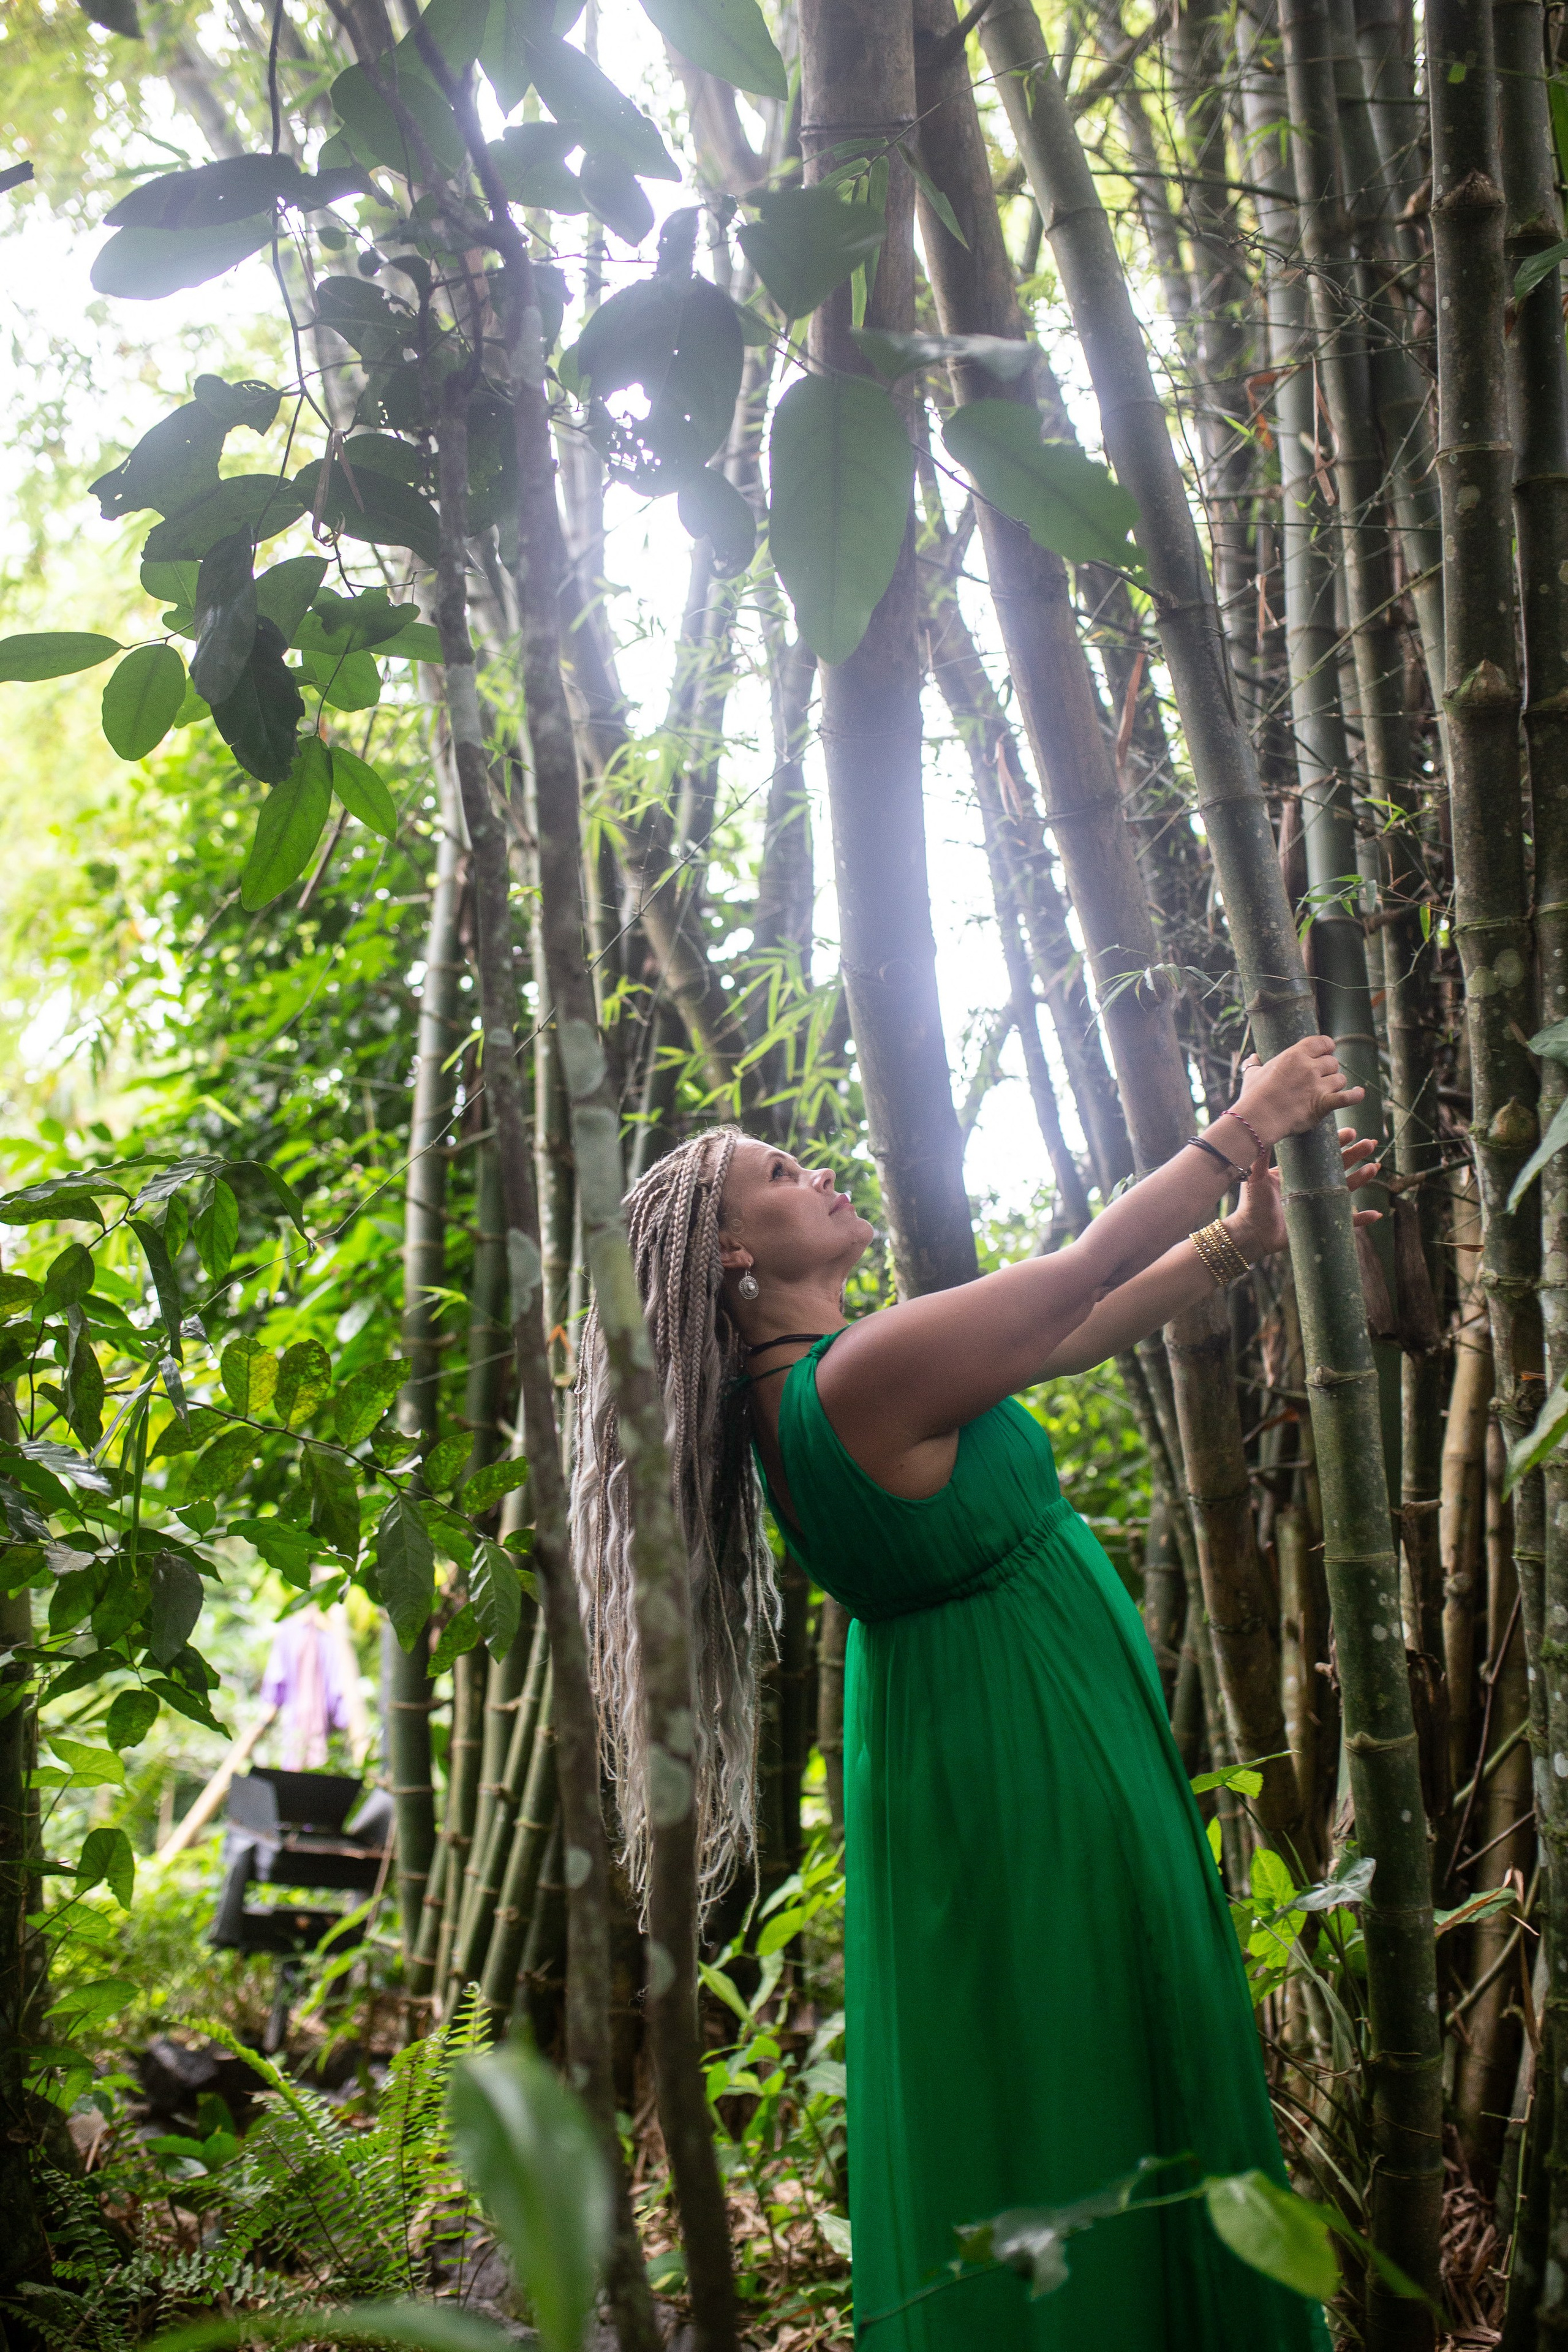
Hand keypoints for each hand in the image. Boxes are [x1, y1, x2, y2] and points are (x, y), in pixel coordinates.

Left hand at [1224, 1127, 1382, 1261]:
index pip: (1322, 1154)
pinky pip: (1346, 1221)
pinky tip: (1375, 1214)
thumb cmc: (1251, 1204)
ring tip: (1374, 1168)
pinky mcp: (1322, 1222)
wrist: (1251, 1233)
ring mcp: (1319, 1204)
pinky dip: (1361, 1219)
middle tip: (1370, 1144)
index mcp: (1300, 1172)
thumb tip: (1262, 1132)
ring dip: (1361, 1179)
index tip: (1351, 1132)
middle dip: (1356, 1155)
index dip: (1337, 1143)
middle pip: (1339, 1168)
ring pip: (1346, 1190)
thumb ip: (1260, 1157)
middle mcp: (1313, 1186)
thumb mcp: (1256, 1177)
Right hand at [1225, 1036, 1364, 1150]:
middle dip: (1329, 1070)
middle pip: (1332, 1062)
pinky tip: (1359, 1093)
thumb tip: (1253, 1058)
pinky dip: (1355, 1096)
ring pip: (1340, 1079)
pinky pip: (1347, 1098)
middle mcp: (1308, 1067)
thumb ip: (1255, 1064)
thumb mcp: (1252, 1074)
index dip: (1327, 1047)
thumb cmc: (1253, 1096)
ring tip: (1326, 1091)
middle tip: (1321, 1079)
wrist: (1257, 1118)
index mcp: (1294, 1055)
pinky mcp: (1322, 1104)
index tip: (1326, 1052)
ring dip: (1335, 1085)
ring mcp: (1317, 1085)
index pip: (1322, 1042)